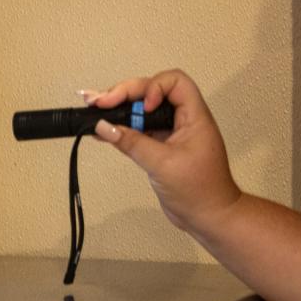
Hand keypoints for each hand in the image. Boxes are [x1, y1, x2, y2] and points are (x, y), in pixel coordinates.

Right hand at [89, 69, 241, 232]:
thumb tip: (102, 126)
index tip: (142, 108)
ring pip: (142, 109)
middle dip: (125, 93)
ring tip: (92, 108)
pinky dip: (121, 126)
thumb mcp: (162, 165)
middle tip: (98, 101)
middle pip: (152, 91)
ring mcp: (170, 132)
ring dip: (119, 107)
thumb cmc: (197, 191)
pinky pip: (139, 128)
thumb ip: (132, 143)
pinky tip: (101, 130)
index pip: (175, 82)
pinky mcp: (160, 146)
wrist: (209, 218)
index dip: (154, 88)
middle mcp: (182, 119)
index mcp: (193, 116)